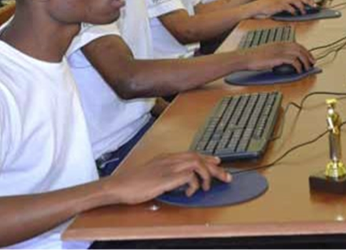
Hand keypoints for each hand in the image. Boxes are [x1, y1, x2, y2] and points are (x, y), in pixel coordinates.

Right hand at [102, 152, 231, 203]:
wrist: (119, 186)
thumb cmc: (134, 183)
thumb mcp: (154, 173)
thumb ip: (168, 173)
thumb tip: (182, 180)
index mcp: (167, 157)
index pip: (193, 153)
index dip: (208, 158)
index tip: (218, 162)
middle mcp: (170, 159)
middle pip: (198, 157)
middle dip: (215, 168)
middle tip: (226, 177)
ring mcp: (168, 167)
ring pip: (196, 164)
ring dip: (206, 175)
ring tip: (207, 187)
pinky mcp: (166, 178)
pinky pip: (188, 177)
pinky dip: (194, 184)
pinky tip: (190, 193)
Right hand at [243, 42, 315, 72]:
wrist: (247, 57)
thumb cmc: (254, 57)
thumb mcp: (268, 52)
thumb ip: (277, 54)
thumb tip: (283, 61)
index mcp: (279, 43)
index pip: (296, 45)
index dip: (305, 50)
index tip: (309, 57)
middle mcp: (281, 45)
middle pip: (300, 48)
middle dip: (308, 55)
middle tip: (312, 63)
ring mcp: (280, 51)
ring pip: (299, 54)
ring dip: (305, 61)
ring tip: (308, 68)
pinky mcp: (279, 58)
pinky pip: (294, 61)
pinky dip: (299, 66)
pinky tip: (299, 71)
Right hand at [253, 0, 316, 17]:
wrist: (259, 7)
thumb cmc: (269, 7)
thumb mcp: (280, 5)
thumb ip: (288, 6)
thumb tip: (296, 11)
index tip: (314, 3)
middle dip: (309, 1)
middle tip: (315, 6)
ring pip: (296, 1)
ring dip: (302, 7)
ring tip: (304, 12)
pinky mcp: (280, 4)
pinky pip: (290, 8)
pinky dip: (293, 11)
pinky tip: (294, 14)